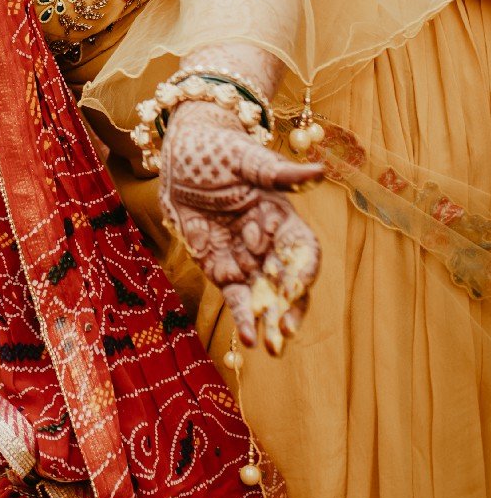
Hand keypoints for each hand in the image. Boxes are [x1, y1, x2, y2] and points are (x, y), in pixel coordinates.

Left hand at [158, 103, 321, 354]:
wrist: (178, 155)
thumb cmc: (217, 150)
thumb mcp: (246, 159)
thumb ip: (278, 173)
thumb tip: (318, 171)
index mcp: (282, 216)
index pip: (301, 249)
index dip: (302, 269)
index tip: (296, 287)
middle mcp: (268, 241)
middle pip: (285, 280)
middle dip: (287, 307)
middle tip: (286, 331)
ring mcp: (244, 256)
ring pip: (262, 295)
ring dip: (267, 321)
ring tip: (271, 347)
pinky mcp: (219, 266)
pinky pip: (234, 295)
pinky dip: (241, 315)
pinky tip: (246, 338)